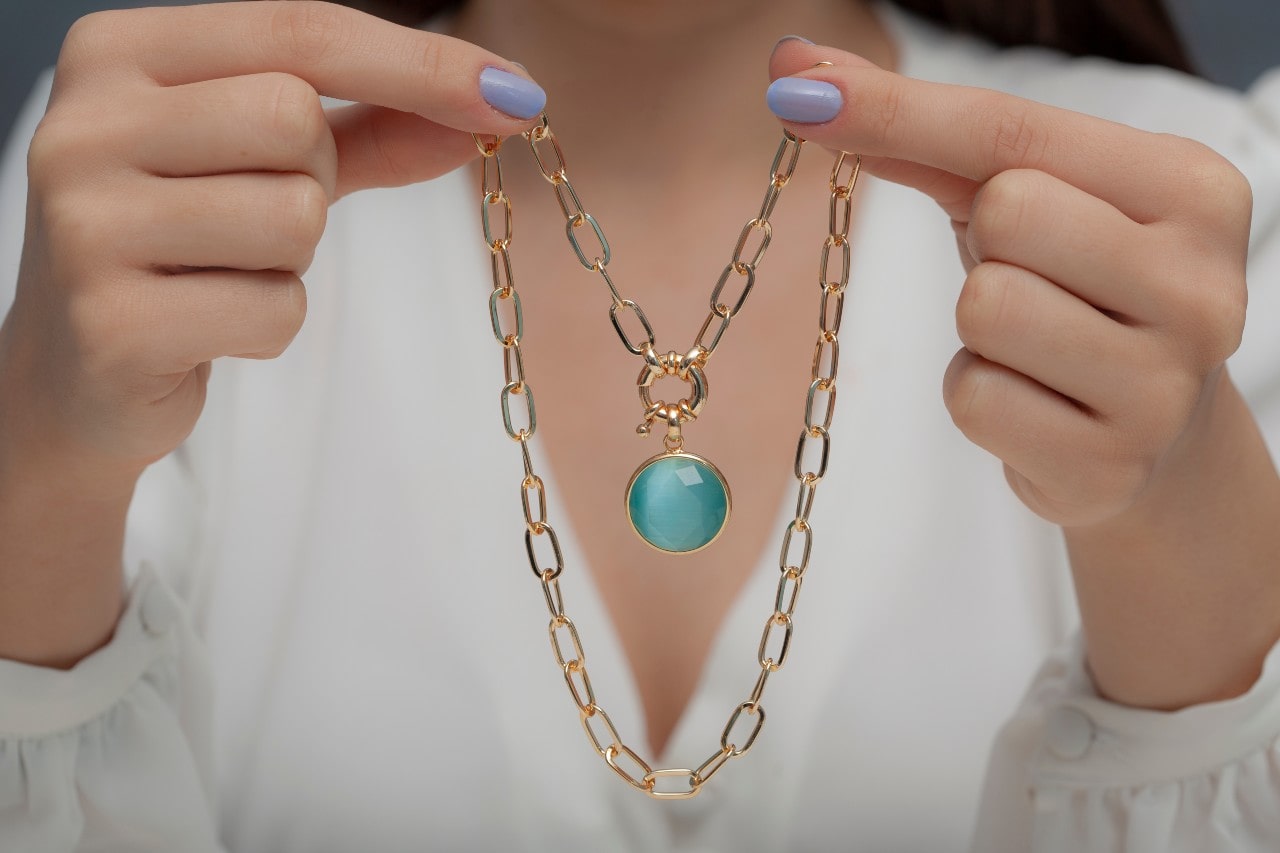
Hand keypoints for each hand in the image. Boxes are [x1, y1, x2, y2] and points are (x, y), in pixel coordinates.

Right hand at [0, 0, 541, 489]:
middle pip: (296, 120)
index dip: (417, 63)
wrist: (82, 370)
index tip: (515, 95)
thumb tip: (498, 104)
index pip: (299, 32)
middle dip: (313, 178)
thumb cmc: (188, 245)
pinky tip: (209, 325)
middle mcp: (85, 122)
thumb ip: (374, 126)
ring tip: (223, 271)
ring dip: (291, 259)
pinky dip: (270, 325)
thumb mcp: (271, 164)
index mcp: (118, 51)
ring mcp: (86, 223)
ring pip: (294, 218)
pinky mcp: (112, 321)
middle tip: (254, 217)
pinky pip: (275, 310)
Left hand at [767, 42, 1250, 528]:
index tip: (803, 88)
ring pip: (986, 309)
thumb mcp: (1024, 199)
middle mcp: (1201, 285)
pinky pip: (973, 398)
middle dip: (984, 245)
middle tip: (1030, 277)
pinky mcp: (1108, 465)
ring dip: (978, 328)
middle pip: (1006, 213)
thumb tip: (796, 70)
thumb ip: (925, 135)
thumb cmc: (1075, 286)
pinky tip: (1031, 400)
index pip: (1018, 132)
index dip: (900, 108)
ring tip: (1032, 344)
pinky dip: (976, 393)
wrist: (1150, 425)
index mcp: (1193, 192)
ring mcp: (1162, 385)